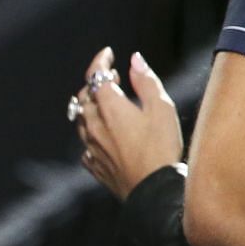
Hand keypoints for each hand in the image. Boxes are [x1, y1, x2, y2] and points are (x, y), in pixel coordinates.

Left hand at [75, 48, 184, 199]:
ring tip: (108, 103)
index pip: (96, 76)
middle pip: (84, 97)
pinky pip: (85, 143)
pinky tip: (104, 135)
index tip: (109, 54)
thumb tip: (134, 59)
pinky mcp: (95, 166)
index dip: (100, 61)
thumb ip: (146, 81)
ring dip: (91, 106)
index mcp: (110, 108)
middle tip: (113, 78)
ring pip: (81, 120)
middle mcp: (95, 126)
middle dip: (96, 83)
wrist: (153, 191)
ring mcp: (92, 147)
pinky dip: (92, 131)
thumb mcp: (162, 108)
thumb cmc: (161, 148)